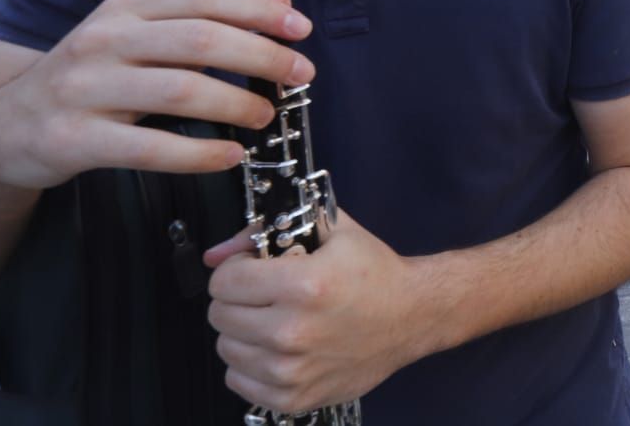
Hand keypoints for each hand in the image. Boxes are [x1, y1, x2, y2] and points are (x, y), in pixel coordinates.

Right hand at [0, 0, 313, 189]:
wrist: (4, 129)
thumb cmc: (90, 80)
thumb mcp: (139, 38)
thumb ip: (205, 20)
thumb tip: (280, 1)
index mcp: (126, 7)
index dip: (260, 11)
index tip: (302, 30)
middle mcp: (105, 39)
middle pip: (201, 39)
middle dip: (262, 57)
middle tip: (301, 76)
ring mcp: (85, 88)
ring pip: (181, 89)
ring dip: (237, 104)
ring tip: (267, 117)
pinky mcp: (74, 138)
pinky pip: (151, 147)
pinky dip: (200, 154)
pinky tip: (230, 156)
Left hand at [207, 208, 416, 413]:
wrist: (413, 316)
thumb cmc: (375, 274)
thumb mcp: (331, 231)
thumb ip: (266, 232)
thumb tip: (216, 254)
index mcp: (304, 285)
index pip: (225, 281)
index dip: (235, 269)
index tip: (252, 269)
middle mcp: (294, 331)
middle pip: (220, 315)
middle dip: (237, 299)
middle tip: (266, 295)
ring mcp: (293, 370)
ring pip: (226, 349)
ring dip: (243, 332)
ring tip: (275, 320)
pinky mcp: (295, 398)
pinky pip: (239, 381)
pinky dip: (251, 365)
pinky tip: (278, 348)